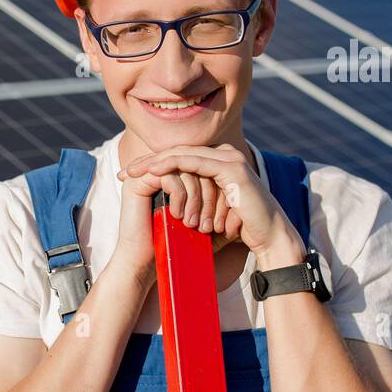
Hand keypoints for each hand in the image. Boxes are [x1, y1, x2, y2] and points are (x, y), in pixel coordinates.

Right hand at [113, 155, 240, 291]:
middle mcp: (161, 173)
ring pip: (185, 171)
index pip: (205, 172)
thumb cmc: (176, 247)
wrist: (148, 264)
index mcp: (176, 178)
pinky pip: (170, 178)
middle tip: (209, 225)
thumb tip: (240, 201)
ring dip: (196, 199)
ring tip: (195, 225)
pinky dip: (181, 197)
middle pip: (197, 168)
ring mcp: (147, 175)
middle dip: (208, 197)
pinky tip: (179, 217)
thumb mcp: (202, 223)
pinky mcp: (137, 183)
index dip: (216, 194)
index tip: (221, 222)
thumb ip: (216, 207)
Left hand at [119, 143, 301, 260]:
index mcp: (217, 164)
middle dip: (147, 162)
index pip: (178, 159)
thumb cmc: (238, 230)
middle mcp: (223, 156)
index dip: (151, 166)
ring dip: (154, 163)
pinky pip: (194, 162)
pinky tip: (153, 170)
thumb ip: (191, 202)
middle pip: (177, 154)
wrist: (268, 238)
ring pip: (182, 154)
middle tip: (123, 172)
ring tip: (132, 171)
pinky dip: (172, 165)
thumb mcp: (207, 212)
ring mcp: (228, 159)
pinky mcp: (231, 167)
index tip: (128, 177)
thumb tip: (166, 205)